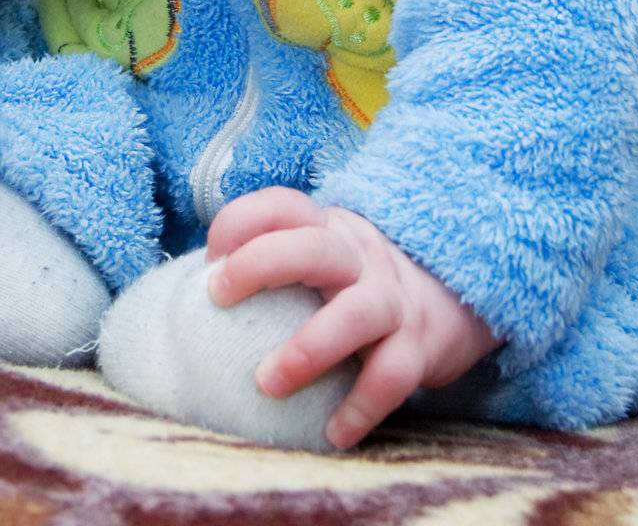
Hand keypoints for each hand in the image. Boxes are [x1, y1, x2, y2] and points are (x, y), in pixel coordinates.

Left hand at [205, 186, 503, 449]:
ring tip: (266, 382)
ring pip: (357, 313)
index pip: (282, 205)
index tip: (209, 258)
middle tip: (218, 296)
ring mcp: (392, 299)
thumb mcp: (318, 255)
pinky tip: (333, 432)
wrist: (450, 296)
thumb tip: (187, 295)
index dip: (240, 221)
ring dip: (309, 349)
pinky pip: (393, 375)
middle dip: (262, 264)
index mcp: (327, 228)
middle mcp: (359, 256)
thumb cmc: (353, 282)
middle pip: (314, 247)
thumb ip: (272, 261)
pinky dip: (362, 406)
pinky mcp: (419, 346)